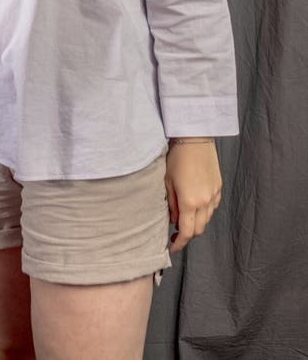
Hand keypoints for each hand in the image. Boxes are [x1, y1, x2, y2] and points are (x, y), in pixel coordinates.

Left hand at [164, 140, 221, 254]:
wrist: (195, 139)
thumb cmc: (177, 157)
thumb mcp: (167, 182)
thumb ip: (171, 204)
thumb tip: (174, 220)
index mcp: (190, 202)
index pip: (186, 232)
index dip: (179, 243)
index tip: (172, 247)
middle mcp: (205, 201)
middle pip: (198, 230)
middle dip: (187, 235)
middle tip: (176, 233)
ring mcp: (214, 195)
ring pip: (206, 219)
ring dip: (196, 223)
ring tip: (184, 216)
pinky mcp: (219, 188)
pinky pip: (212, 207)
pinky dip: (204, 212)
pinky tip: (195, 205)